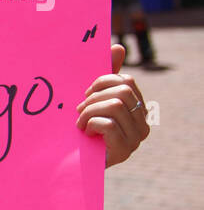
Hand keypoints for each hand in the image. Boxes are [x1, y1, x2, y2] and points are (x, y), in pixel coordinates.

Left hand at [76, 44, 150, 167]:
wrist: (67, 162)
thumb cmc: (79, 128)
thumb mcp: (91, 100)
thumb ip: (106, 77)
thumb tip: (117, 47)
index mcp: (138, 109)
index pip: (126, 81)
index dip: (101, 83)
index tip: (85, 95)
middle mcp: (142, 125)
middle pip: (122, 91)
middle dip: (93, 97)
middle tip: (79, 110)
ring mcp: (135, 139)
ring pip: (115, 105)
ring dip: (88, 111)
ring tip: (79, 122)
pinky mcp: (124, 151)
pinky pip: (109, 124)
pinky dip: (90, 124)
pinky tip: (84, 133)